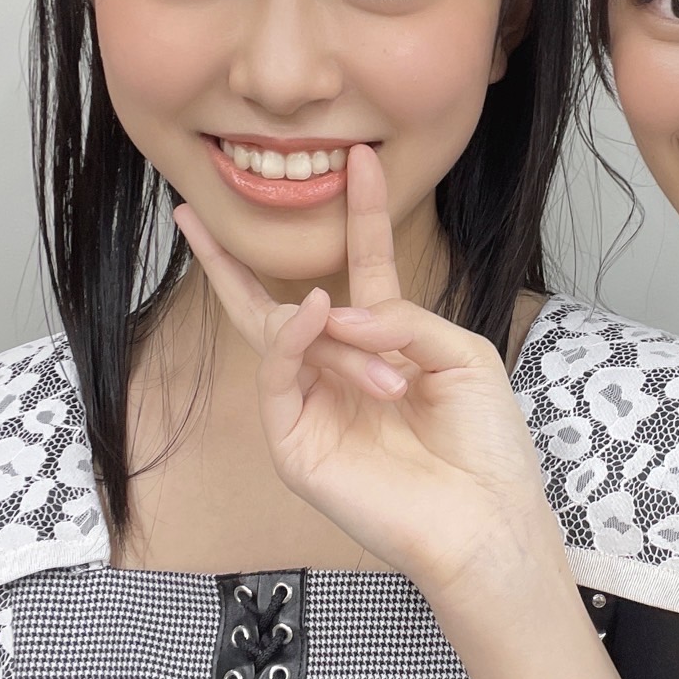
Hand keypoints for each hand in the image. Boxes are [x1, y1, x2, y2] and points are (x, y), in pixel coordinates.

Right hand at [174, 145, 564, 602]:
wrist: (487, 519)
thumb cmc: (484, 444)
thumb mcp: (459, 356)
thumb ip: (401, 316)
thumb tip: (335, 305)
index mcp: (387, 344)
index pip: (360, 267)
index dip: (360, 215)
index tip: (360, 160)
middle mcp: (340, 371)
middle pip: (276, 302)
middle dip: (231, 259)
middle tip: (191, 213)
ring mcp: (312, 407)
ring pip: (290, 336)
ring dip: (338, 335)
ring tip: (395, 381)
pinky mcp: (295, 442)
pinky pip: (280, 376)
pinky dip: (293, 338)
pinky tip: (314, 313)